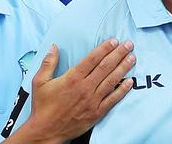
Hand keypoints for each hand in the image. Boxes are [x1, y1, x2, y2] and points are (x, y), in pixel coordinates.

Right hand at [9, 39, 134, 143]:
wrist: (46, 131)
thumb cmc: (43, 107)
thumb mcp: (39, 82)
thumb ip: (48, 63)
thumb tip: (53, 46)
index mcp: (72, 78)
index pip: (92, 59)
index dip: (105, 48)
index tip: (114, 41)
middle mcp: (85, 87)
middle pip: (105, 67)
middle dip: (119, 54)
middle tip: (129, 45)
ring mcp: (92, 100)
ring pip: (111, 80)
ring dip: (123, 68)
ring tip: (132, 58)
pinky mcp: (96, 112)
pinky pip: (113, 99)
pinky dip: (122, 90)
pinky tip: (130, 82)